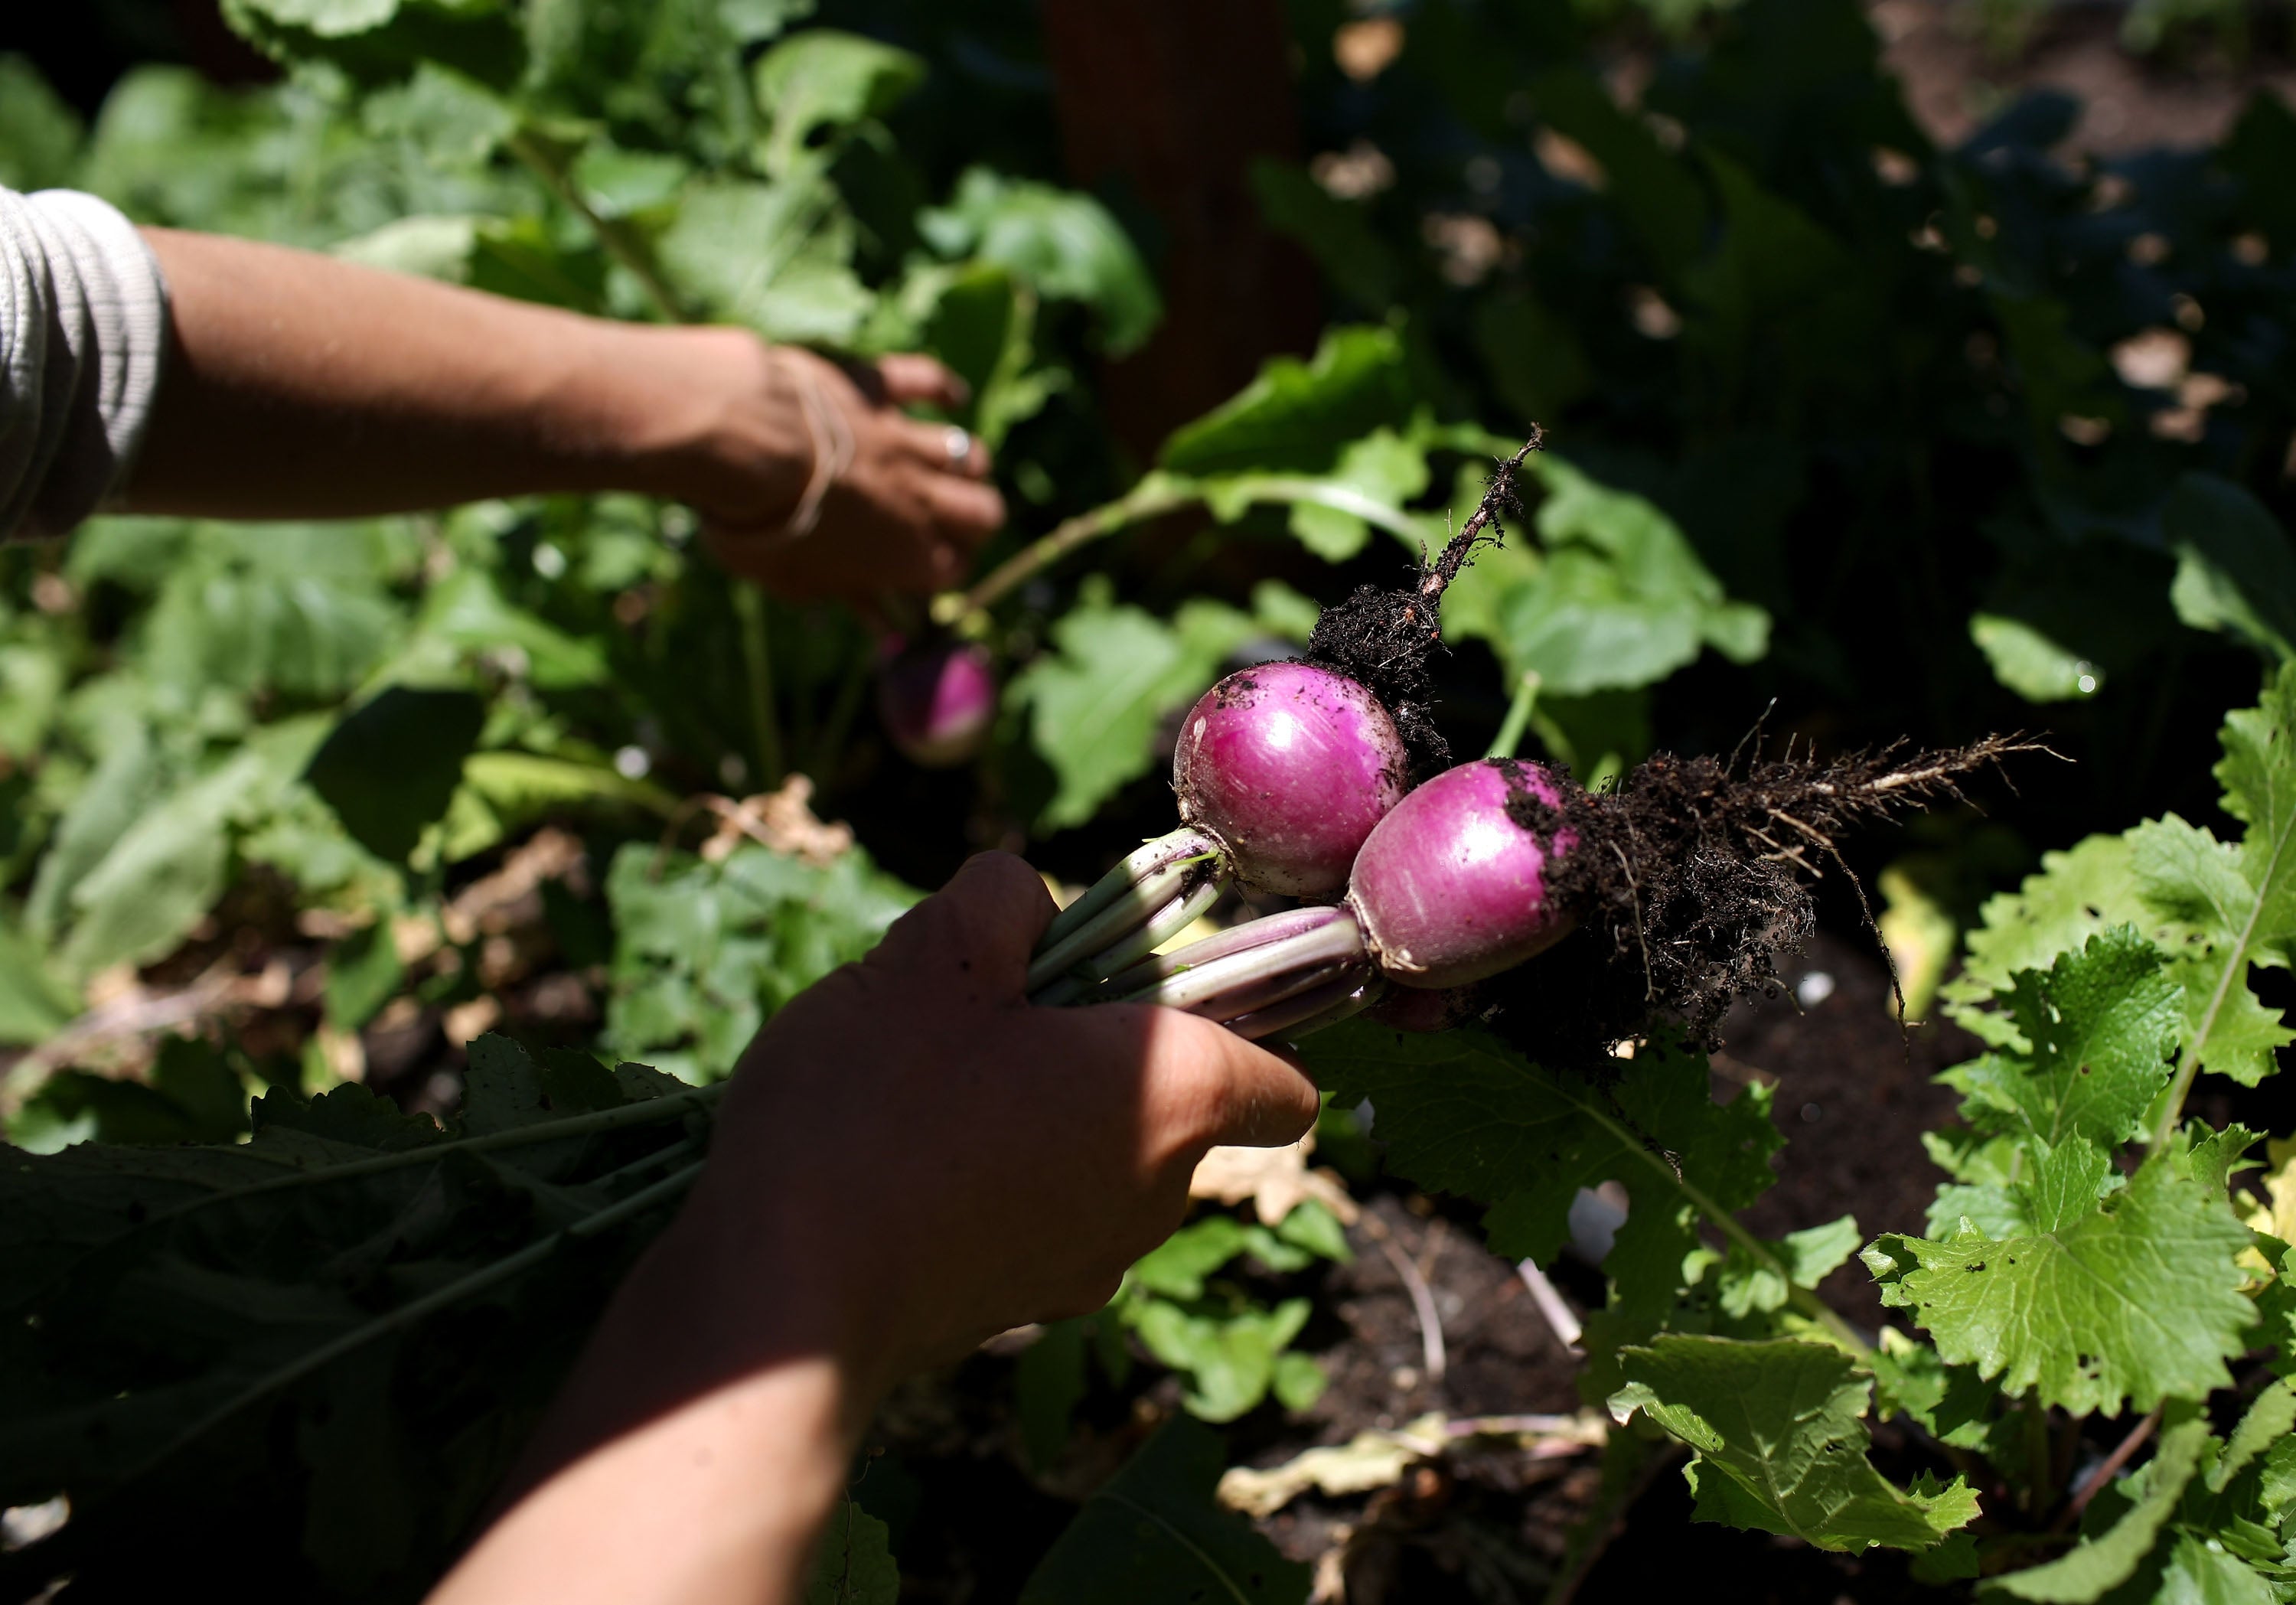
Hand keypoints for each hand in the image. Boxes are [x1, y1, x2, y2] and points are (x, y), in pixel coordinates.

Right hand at [439, 854, 1320, 1604]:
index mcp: (1175, 1095)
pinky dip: (991, 1177)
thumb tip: (1028, 898)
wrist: (786, 1302)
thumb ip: (1003, 896)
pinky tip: (895, 1152)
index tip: (1149, 985)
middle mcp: (1158, 1195)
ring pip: (1097, 1157)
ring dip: (1036, 1108)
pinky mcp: (1017, 1310)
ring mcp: (1089, 1266)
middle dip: (1094, 1045)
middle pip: (1172, 1102)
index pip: (1282, 1080)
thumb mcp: (934, 953)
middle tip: (988, 1009)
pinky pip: (1033, 1215)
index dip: (1238, 1024)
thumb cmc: (878, 1110)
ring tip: (923, 1079)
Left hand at [692, 344, 1005, 603]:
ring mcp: (903, 440)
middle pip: (984, 513)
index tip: (919, 575)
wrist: (743, 444)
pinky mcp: (879, 390)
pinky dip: (944, 388)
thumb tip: (882, 626)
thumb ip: (849, 597)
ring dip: (964, 466)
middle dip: (972, 523)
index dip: (942, 573)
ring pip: (968, 454)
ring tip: (944, 474)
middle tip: (943, 528)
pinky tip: (953, 397)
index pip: (955, 570)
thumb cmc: (764, 528)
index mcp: (906, 555)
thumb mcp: (799, 583)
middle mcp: (920, 498)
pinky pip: (927, 382)